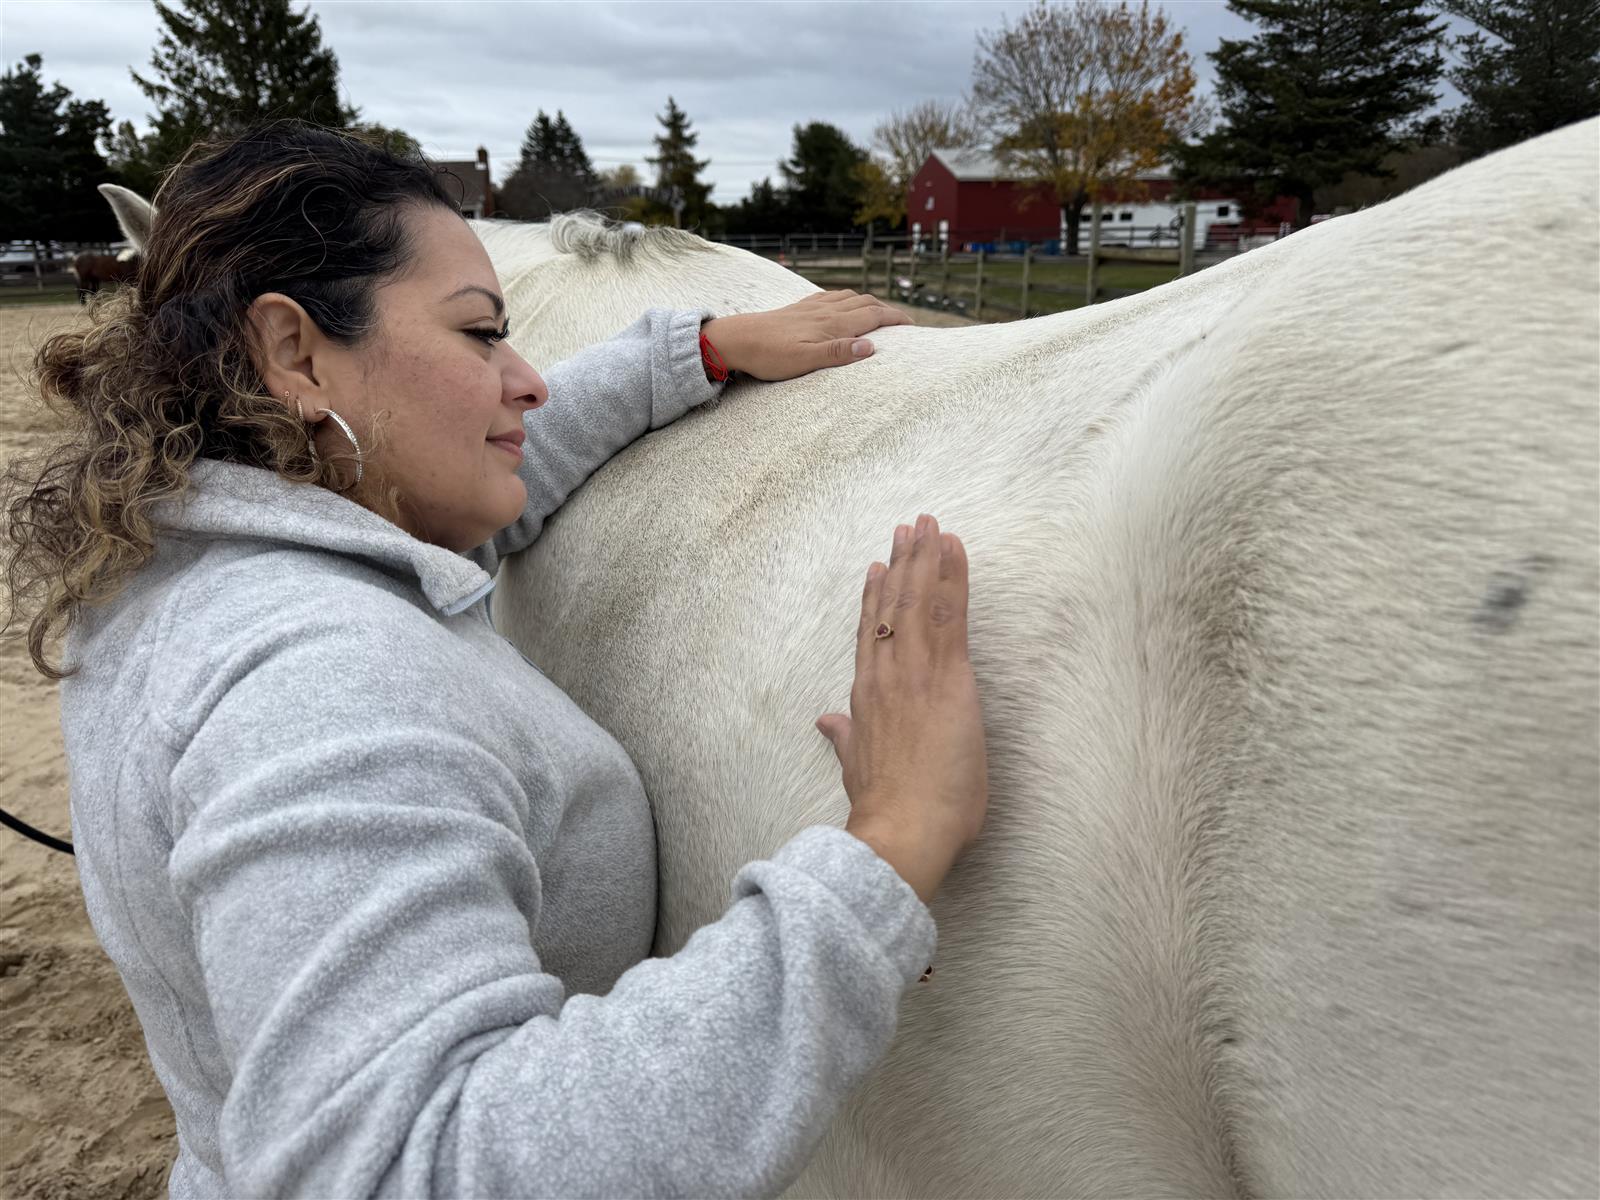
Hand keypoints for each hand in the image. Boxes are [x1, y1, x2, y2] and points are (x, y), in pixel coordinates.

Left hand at [701, 290, 912, 380]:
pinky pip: (832, 296)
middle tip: (903, 322)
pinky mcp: (800, 307)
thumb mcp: (804, 360)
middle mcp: (826, 310)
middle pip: (866, 303)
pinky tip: (843, 303)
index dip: (896, 320)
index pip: (873, 316)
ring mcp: (812, 307)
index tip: (913, 326)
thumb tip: (871, 347)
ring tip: (880, 311)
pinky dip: (848, 298)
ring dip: (870, 302)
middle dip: (888, 310)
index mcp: (832, 324)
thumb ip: (838, 353)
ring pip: (850, 297)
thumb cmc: (769, 355)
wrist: (737, 339)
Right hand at [815, 514, 989, 905]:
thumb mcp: (857, 767)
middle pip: (892, 607)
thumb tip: (827, 723)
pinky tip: (952, 548)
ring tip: (928, 524)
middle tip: (909, 527)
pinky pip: (948, 614)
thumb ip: (844, 739)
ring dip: (925, 558)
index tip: (879, 567)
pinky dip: (951, 577)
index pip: (870, 635)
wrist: (903, 828)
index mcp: (866, 698)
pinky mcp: (947, 676)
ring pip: (917, 601)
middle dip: (903, 563)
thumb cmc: (887, 810)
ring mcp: (914, 671)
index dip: (874, 598)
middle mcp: (885, 676)